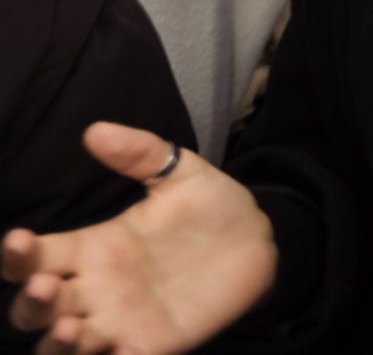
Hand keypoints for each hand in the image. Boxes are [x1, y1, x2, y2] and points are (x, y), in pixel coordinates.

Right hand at [3, 122, 280, 352]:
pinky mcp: (150, 345)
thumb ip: (142, 153)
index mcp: (92, 248)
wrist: (259, 242)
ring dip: (57, 344)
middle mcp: (94, 289)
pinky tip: (112, 350)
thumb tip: (95, 130)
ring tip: (69, 328)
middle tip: (46, 285)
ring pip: (64, 345)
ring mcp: (118, 321)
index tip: (18, 240)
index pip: (36, 257)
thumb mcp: (182, 174)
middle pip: (37, 307)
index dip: (18, 254)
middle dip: (31, 302)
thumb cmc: (212, 208)